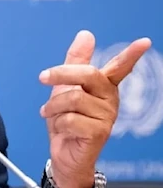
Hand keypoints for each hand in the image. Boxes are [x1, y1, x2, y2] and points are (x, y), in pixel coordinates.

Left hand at [39, 30, 150, 187]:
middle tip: (42, 77)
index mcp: (103, 86)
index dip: (132, 54)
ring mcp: (106, 116)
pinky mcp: (99, 132)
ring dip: (53, 106)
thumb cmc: (66, 119)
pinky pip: (70, 119)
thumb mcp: (65, 86)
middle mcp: (109, 99)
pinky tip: (62, 130)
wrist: (62, 152)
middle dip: (60, 74)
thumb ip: (75, 61)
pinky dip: (58, 123)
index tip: (144, 42)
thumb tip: (86, 35)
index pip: (120, 67)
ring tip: (51, 114)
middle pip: (87, 74)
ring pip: (73, 98)